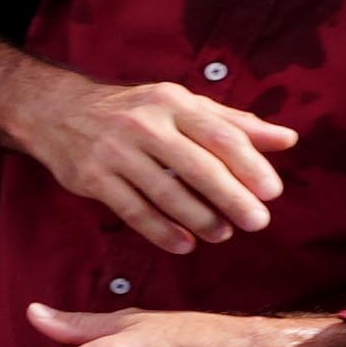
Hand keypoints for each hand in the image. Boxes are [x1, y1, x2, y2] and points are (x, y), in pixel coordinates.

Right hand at [20, 71, 295, 249]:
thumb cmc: (134, 109)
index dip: (249, 165)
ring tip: (222, 235)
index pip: (220, 135)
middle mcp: (144, 124)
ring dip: (199, 219)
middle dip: (231, 198)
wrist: (58, 111)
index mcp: (173, 103)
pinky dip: (161, 231)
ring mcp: (115, 152)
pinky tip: (184, 243)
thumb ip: (233, 124)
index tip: (272, 192)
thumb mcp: (182, 105)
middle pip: (197, 166)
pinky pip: (133, 211)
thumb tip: (288, 139)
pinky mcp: (92, 178)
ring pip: (165, 193)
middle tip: (258, 223)